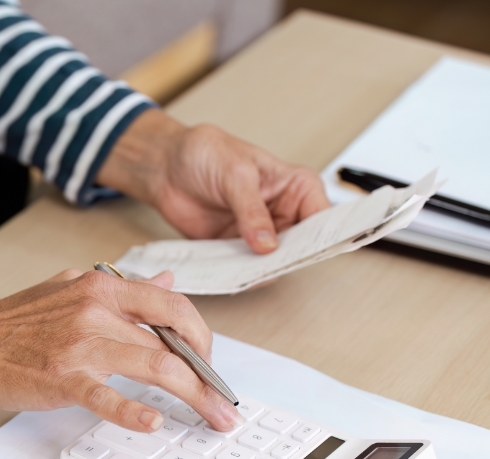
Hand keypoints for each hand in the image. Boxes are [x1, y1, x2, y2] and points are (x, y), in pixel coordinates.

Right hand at [0, 270, 242, 432]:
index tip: (210, 365)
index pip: (174, 306)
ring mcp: (80, 344)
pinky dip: (134, 412)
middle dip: (209, 377)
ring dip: (193, 397)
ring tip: (212, 419)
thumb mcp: (72, 287)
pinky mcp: (61, 378)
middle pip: (173, 341)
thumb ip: (122, 288)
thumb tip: (167, 282)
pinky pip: (106, 396)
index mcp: (103, 287)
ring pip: (154, 366)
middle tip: (222, 403)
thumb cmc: (15, 319)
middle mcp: (96, 310)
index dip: (203, 337)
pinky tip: (153, 422)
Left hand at [96, 108, 330, 253]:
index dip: (323, 234)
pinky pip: (246, 268)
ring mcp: (260, 233)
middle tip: (279, 264)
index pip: (322, 215)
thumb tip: (268, 244)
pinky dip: (242, 275)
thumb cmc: (205, 153)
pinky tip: (235, 275)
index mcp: (295, 186)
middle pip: (302, 245)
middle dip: (293, 258)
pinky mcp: (237, 248)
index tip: (313, 248)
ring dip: (265, 269)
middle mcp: (283, 212)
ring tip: (254, 272)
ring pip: (275, 262)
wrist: (166, 166)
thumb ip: (251, 210)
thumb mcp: (235, 174)